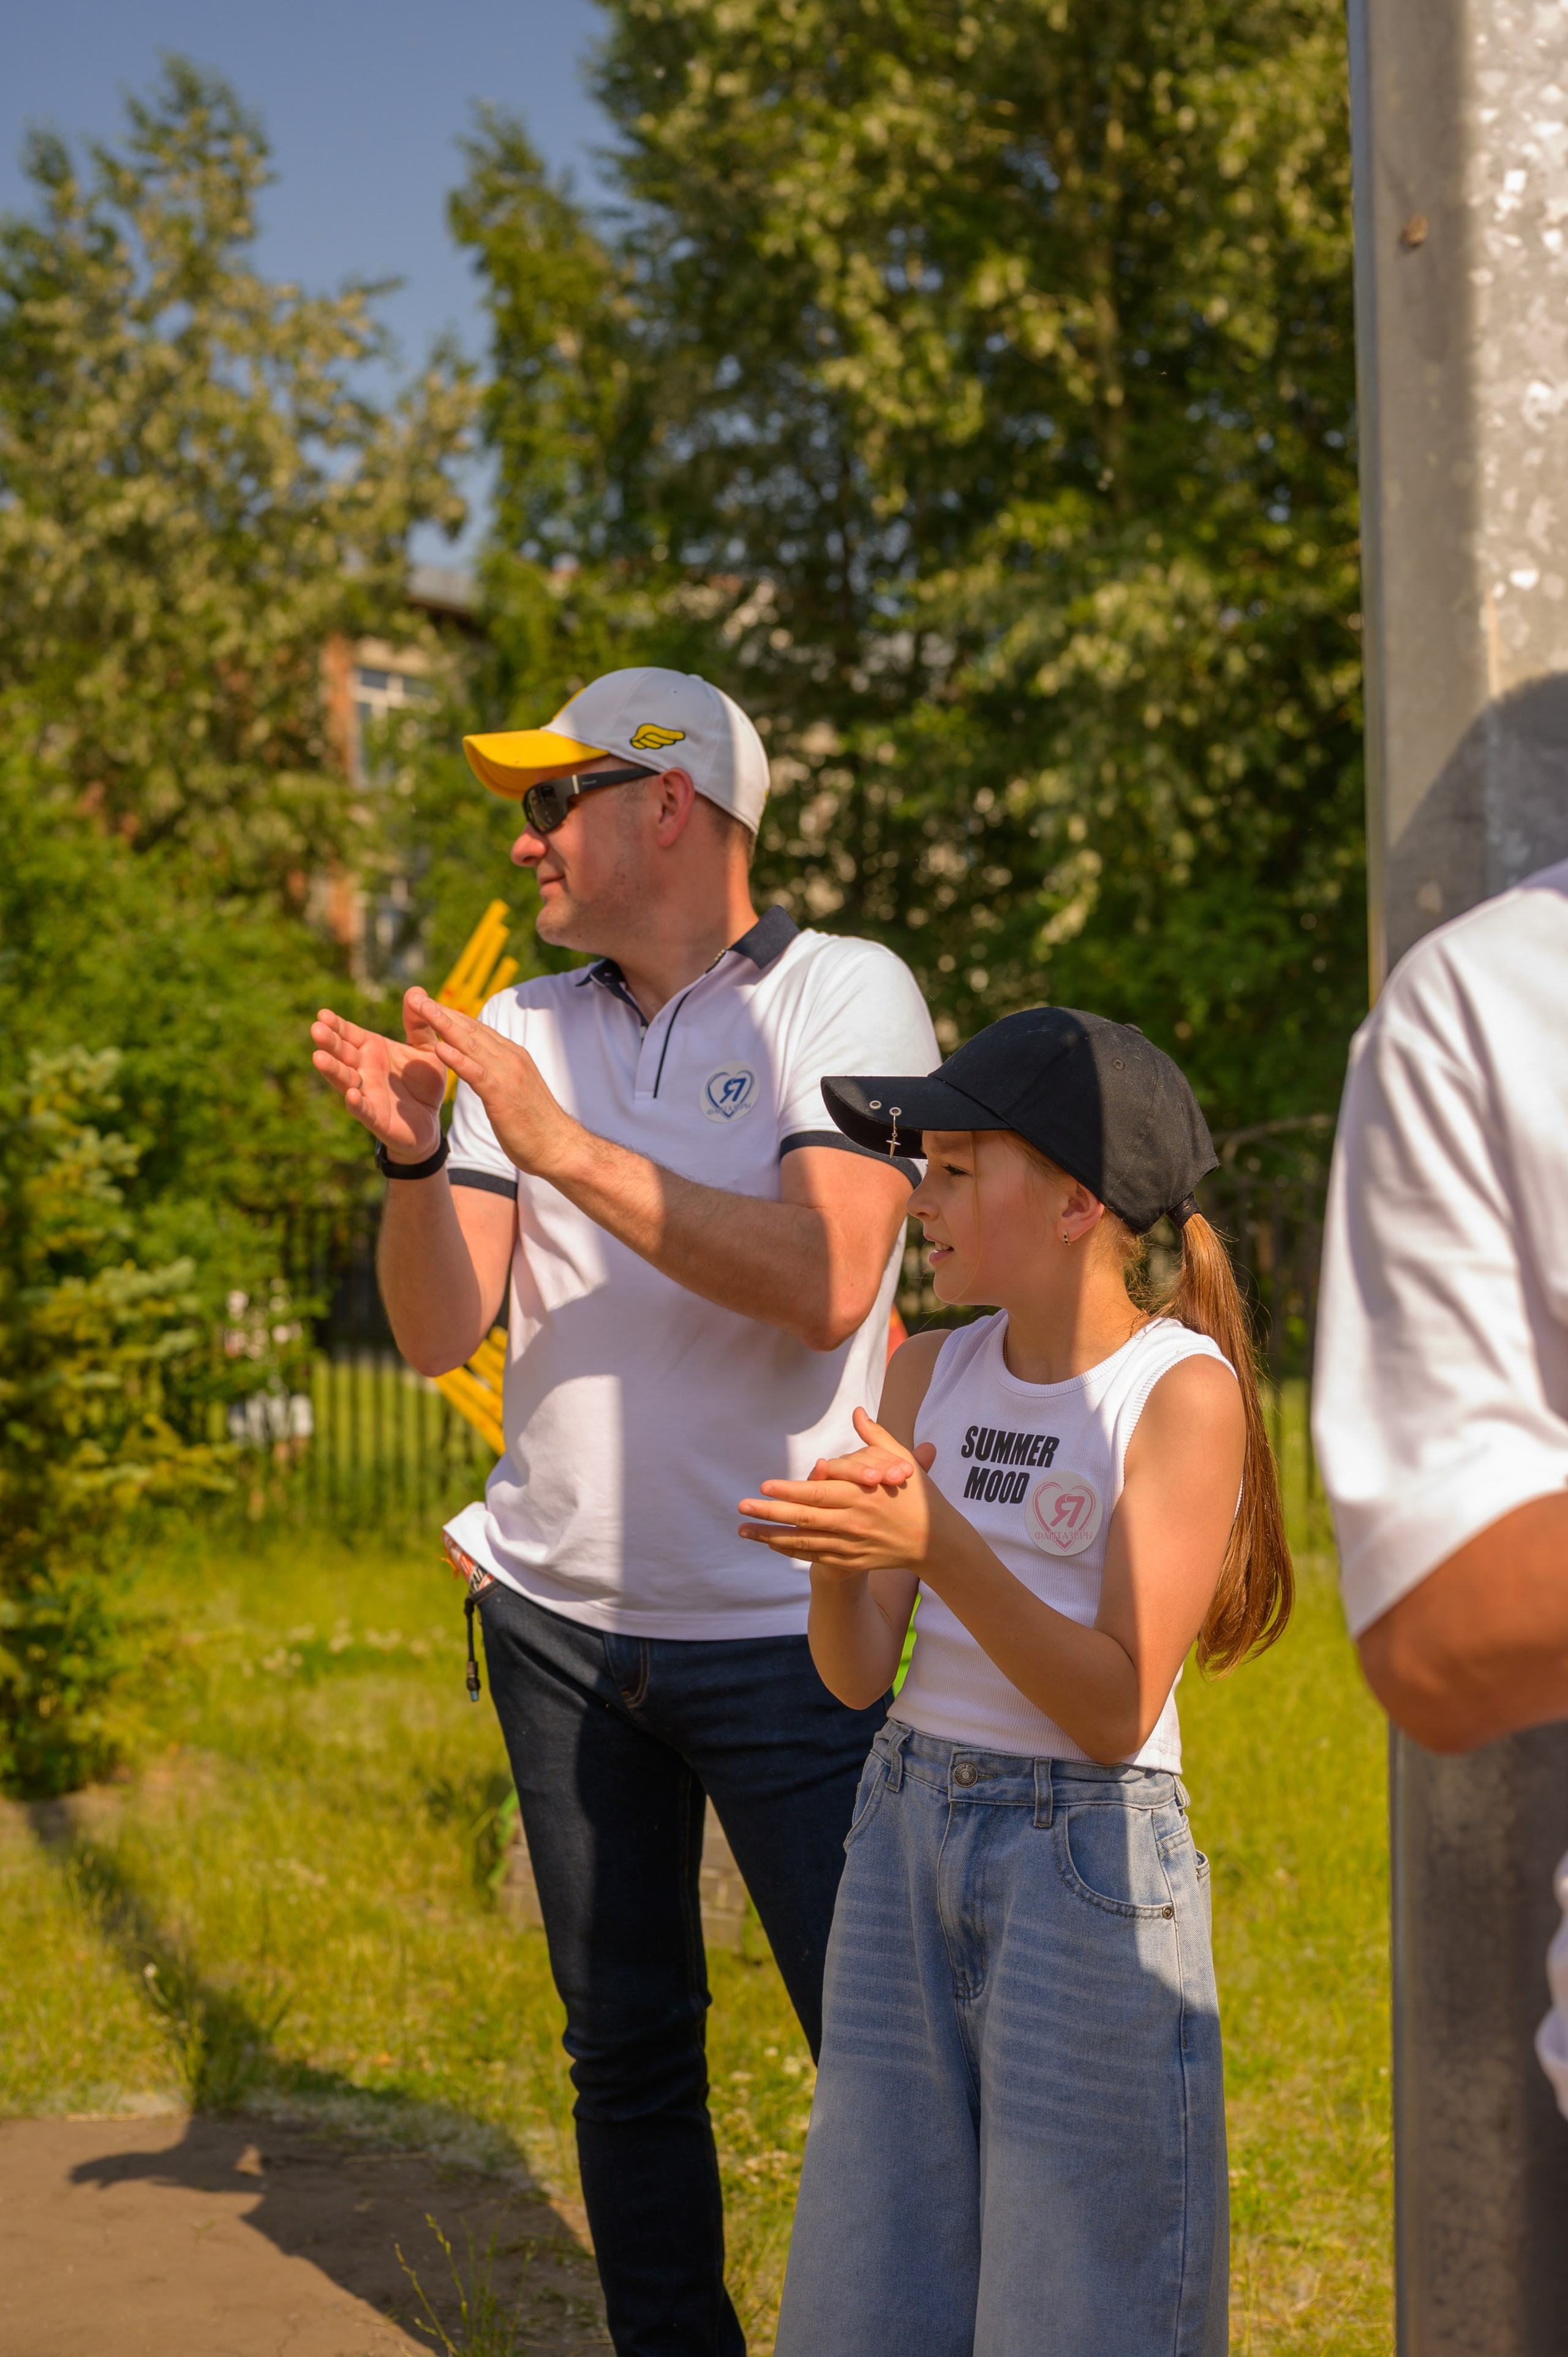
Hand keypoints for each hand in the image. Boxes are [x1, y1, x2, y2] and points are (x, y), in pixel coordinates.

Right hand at [311, 995, 446, 1158]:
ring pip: (345, 1080)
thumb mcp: (427, 1048)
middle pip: (342, 1054)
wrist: (432, 1120)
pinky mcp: (376, 1117)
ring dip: (332, 1070)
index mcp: (372, 1050)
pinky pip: (364, 1110)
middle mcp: (364, 1070)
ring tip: (318, 1057)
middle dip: (329, 1043)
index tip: (323, 1014)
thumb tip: (416, 991)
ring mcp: (368, 1093)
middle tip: (316, 1029)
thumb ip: (420, 1023)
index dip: (337, 1025)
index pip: (350, 1034)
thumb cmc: (423, 1082)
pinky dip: (356, 1103)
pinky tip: (351, 1095)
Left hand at [408, 992, 582, 1178]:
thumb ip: (500, 1075)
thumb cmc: (536, 1125)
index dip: (453, 1016)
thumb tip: (483, 1069)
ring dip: (445, 1025)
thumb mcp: (515, 1091)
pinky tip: (438, 1048)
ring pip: (471, 1044)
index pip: (478, 1030)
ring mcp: (508, 1075)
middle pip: (471, 1029)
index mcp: (514, 1057)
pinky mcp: (502, 1094)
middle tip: (418, 997)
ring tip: (422, 1010)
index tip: (431, 1006)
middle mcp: (511, 1059)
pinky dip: (457, 1059)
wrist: (559, 1147)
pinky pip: (475, 1072)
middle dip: (444, 1012)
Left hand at [739, 1409, 942, 1577]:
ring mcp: (851, 1544)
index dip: (789, 1490)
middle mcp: (854, 1521)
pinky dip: (791, 1550)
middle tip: (742, 1505)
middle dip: (770, 1513)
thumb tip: (857, 1411)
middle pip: (804, 1517)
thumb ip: (875, 1437)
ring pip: (804, 1541)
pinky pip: (815, 1556)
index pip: (817, 1493)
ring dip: (771, 1535)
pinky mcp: (851, 1561)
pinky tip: (771, 1543)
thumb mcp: (901, 1461)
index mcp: (862, 1495)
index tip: (764, 1486)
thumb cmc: (917, 1496)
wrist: (935, 1541)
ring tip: (743, 1529)